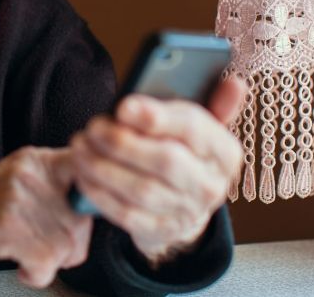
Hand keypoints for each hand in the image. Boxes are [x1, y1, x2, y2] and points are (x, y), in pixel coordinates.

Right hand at [0, 146, 92, 294]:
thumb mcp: (15, 182)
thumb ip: (54, 186)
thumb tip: (96, 202)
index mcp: (34, 159)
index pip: (88, 171)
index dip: (93, 200)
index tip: (84, 216)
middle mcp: (30, 173)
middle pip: (83, 219)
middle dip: (70, 244)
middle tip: (43, 247)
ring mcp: (19, 198)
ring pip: (68, 245)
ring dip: (50, 261)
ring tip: (24, 254)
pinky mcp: (8, 227)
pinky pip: (48, 263)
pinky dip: (36, 274)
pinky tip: (19, 267)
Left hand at [69, 76, 245, 263]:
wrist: (185, 204)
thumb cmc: (185, 151)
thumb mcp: (199, 127)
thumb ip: (211, 103)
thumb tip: (234, 82)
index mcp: (224, 151)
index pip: (194, 129)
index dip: (157, 117)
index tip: (123, 106)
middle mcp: (210, 184)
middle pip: (166, 162)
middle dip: (123, 142)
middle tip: (92, 126)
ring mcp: (187, 212)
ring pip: (142, 190)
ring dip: (104, 167)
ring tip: (79, 145)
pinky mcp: (160, 230)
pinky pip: (127, 215)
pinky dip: (100, 194)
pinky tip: (82, 174)